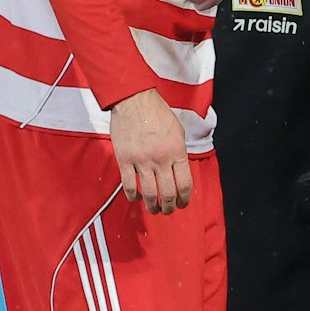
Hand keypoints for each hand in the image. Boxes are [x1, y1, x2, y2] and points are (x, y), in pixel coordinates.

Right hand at [110, 89, 191, 213]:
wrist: (134, 100)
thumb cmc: (158, 113)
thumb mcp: (178, 132)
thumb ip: (180, 153)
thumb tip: (181, 172)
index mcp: (177, 151)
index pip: (184, 184)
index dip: (185, 199)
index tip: (183, 204)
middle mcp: (161, 159)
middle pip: (168, 193)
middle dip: (170, 207)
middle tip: (168, 210)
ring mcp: (142, 160)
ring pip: (149, 194)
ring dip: (152, 206)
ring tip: (154, 209)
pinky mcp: (125, 160)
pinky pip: (129, 186)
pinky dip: (134, 196)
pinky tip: (136, 198)